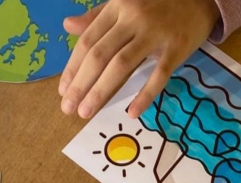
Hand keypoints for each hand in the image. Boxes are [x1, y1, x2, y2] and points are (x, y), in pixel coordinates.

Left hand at [59, 0, 219, 119]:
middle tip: (68, 108)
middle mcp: (133, 17)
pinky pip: (158, 75)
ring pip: (121, 65)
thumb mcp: (125, 3)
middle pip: (100, 55)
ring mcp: (155, 33)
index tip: (63, 91)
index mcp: (118, 6)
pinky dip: (145, 95)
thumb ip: (97, 16)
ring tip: (86, 112)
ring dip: (101, 91)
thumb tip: (68, 26)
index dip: (73, 67)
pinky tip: (132, 113)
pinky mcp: (176, 47)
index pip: (88, 41)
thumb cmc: (160, 2)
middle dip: (81, 84)